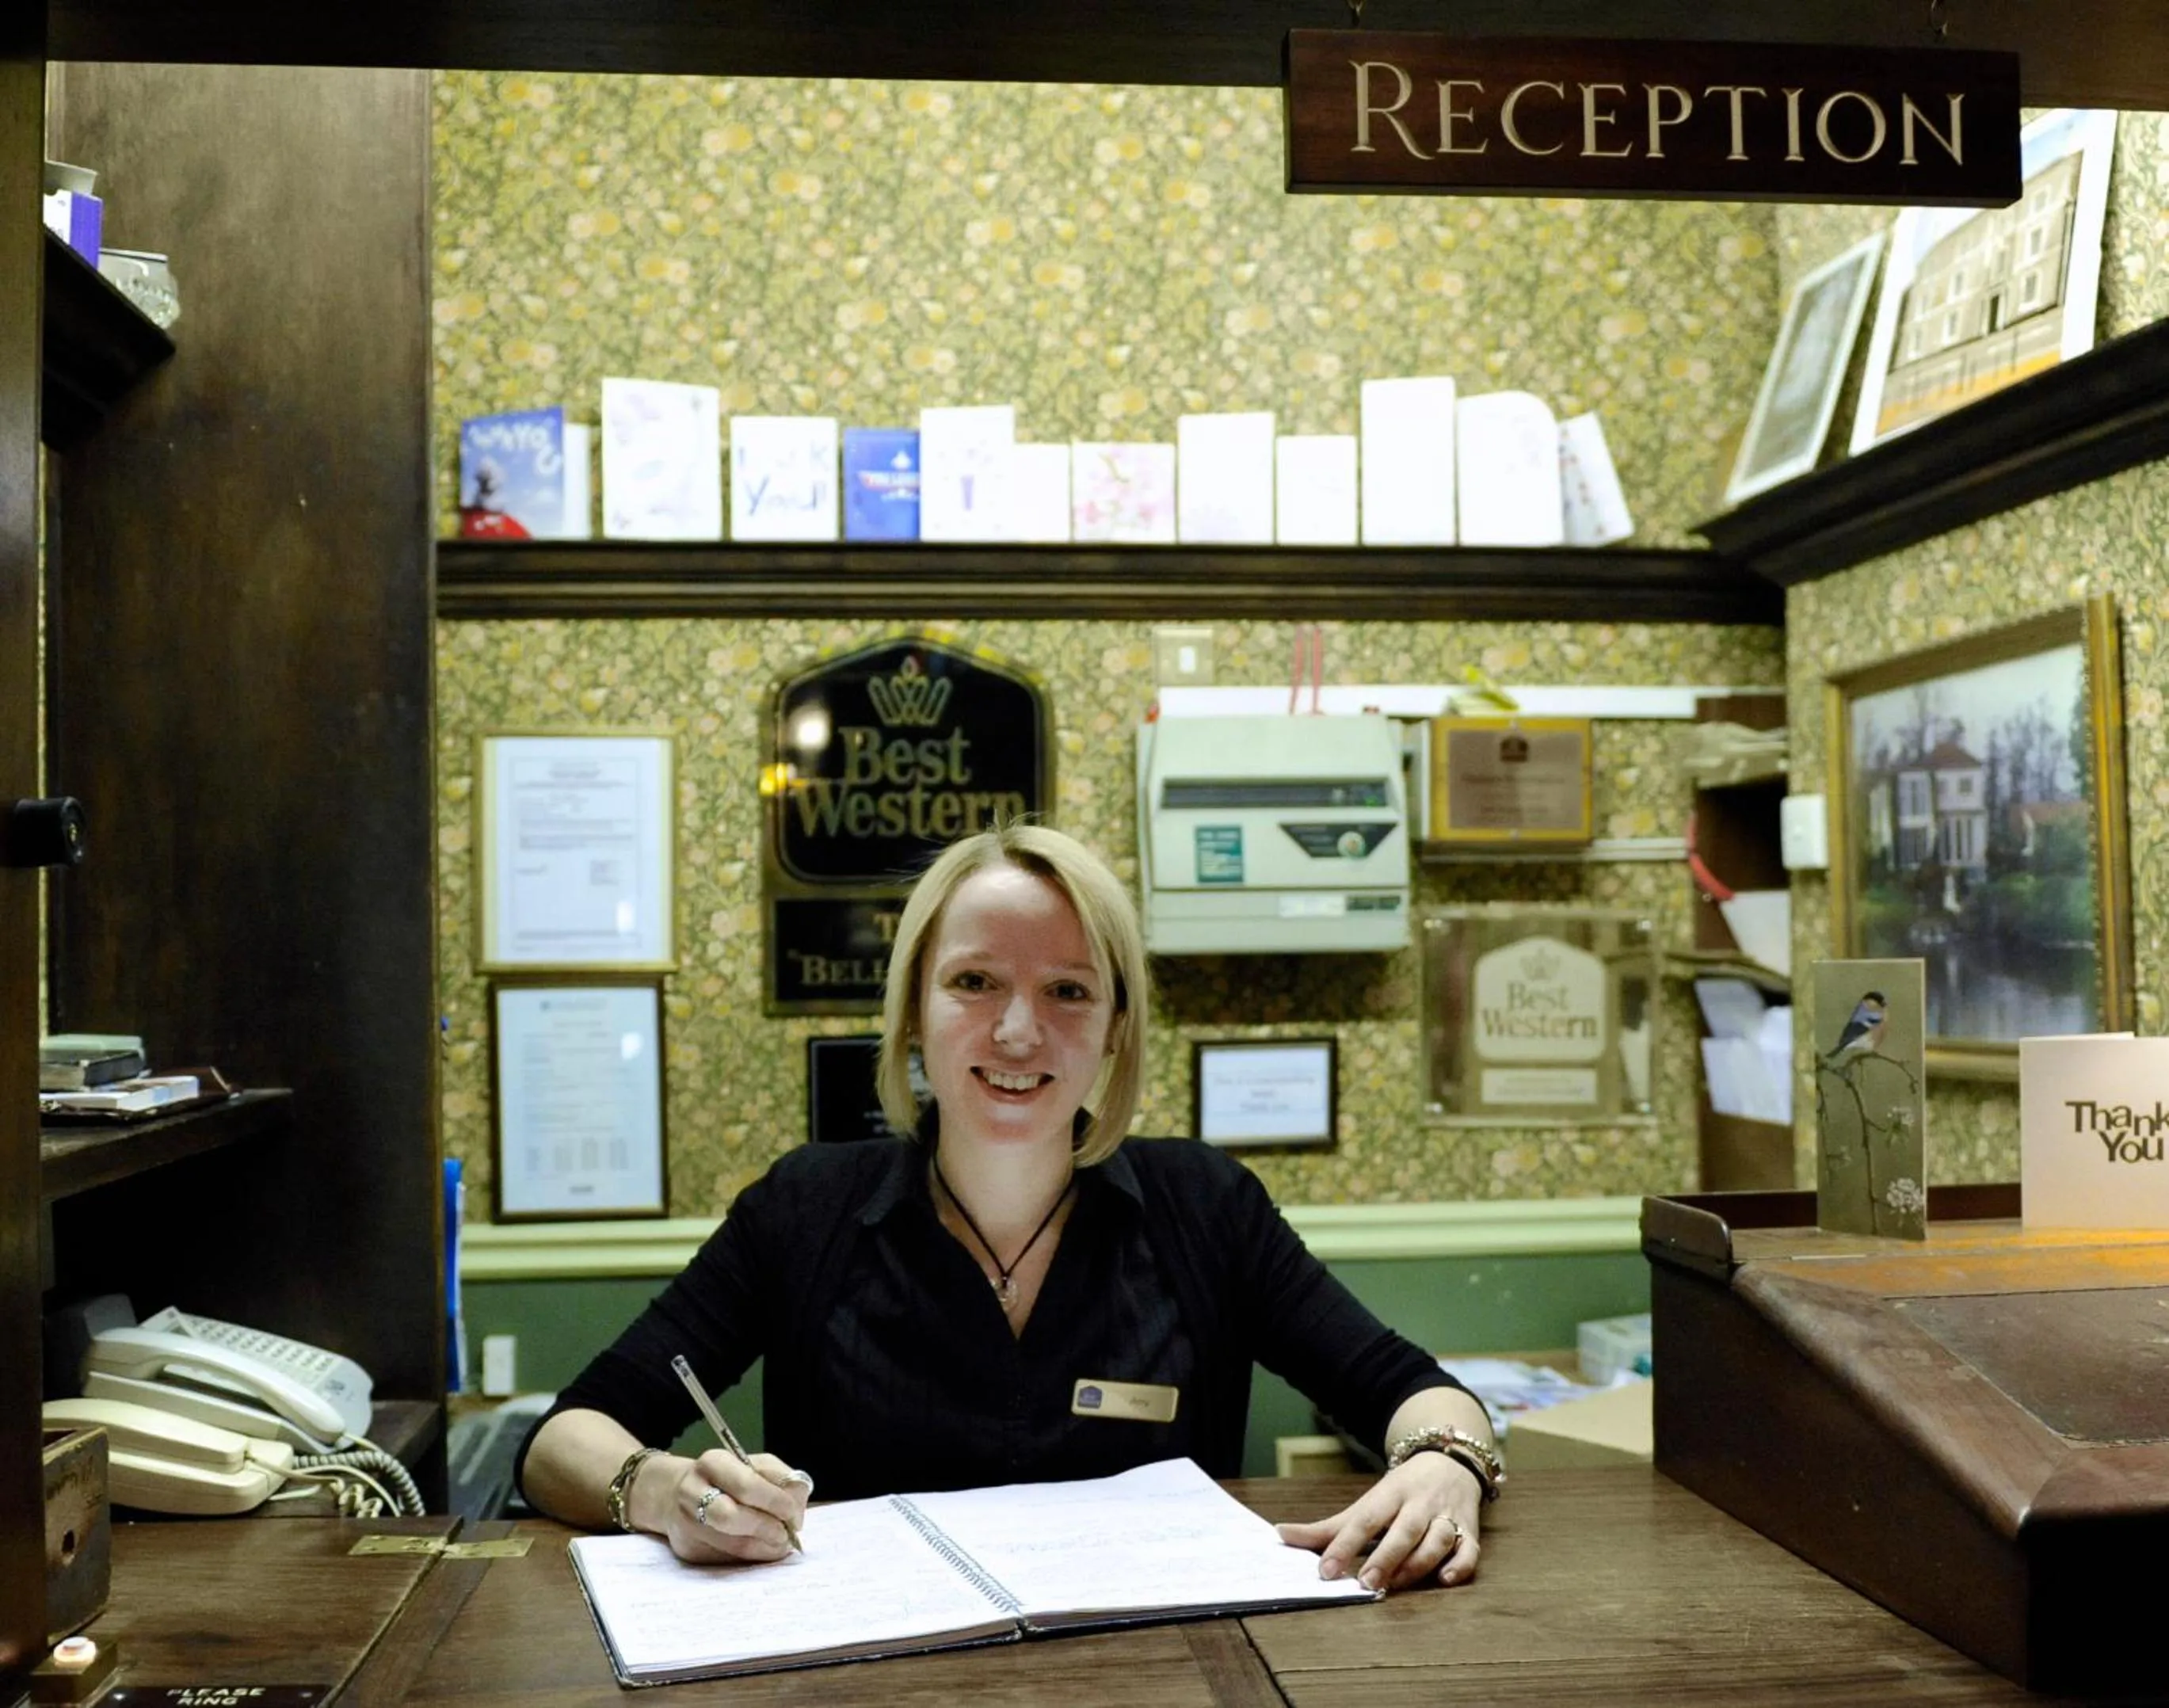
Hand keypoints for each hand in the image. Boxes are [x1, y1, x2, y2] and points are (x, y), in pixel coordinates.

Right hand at [644, 1449, 810, 1564]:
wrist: (677, 1494)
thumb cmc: (728, 1478)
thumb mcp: (755, 1465)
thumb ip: (780, 1478)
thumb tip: (797, 1502)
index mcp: (713, 1463)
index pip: (746, 1485)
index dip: (775, 1502)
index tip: (793, 1512)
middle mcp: (692, 1492)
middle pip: (730, 1517)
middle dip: (765, 1528)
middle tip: (785, 1534)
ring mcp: (686, 1524)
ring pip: (730, 1545)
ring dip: (763, 1547)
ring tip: (779, 1543)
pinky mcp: (688, 1550)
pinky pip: (726, 1559)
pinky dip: (750, 1557)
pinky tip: (761, 1548)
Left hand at [1275, 1453, 1482, 1591]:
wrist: (1450, 1460)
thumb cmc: (1401, 1491)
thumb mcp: (1367, 1502)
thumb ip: (1329, 1527)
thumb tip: (1281, 1535)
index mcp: (1390, 1493)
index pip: (1365, 1519)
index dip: (1344, 1545)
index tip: (1325, 1571)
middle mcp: (1419, 1503)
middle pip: (1403, 1529)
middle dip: (1385, 1556)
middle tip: (1364, 1583)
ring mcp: (1447, 1516)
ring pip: (1437, 1539)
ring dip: (1417, 1563)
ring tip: (1394, 1585)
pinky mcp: (1470, 1532)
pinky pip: (1469, 1550)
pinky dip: (1459, 1565)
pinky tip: (1445, 1580)